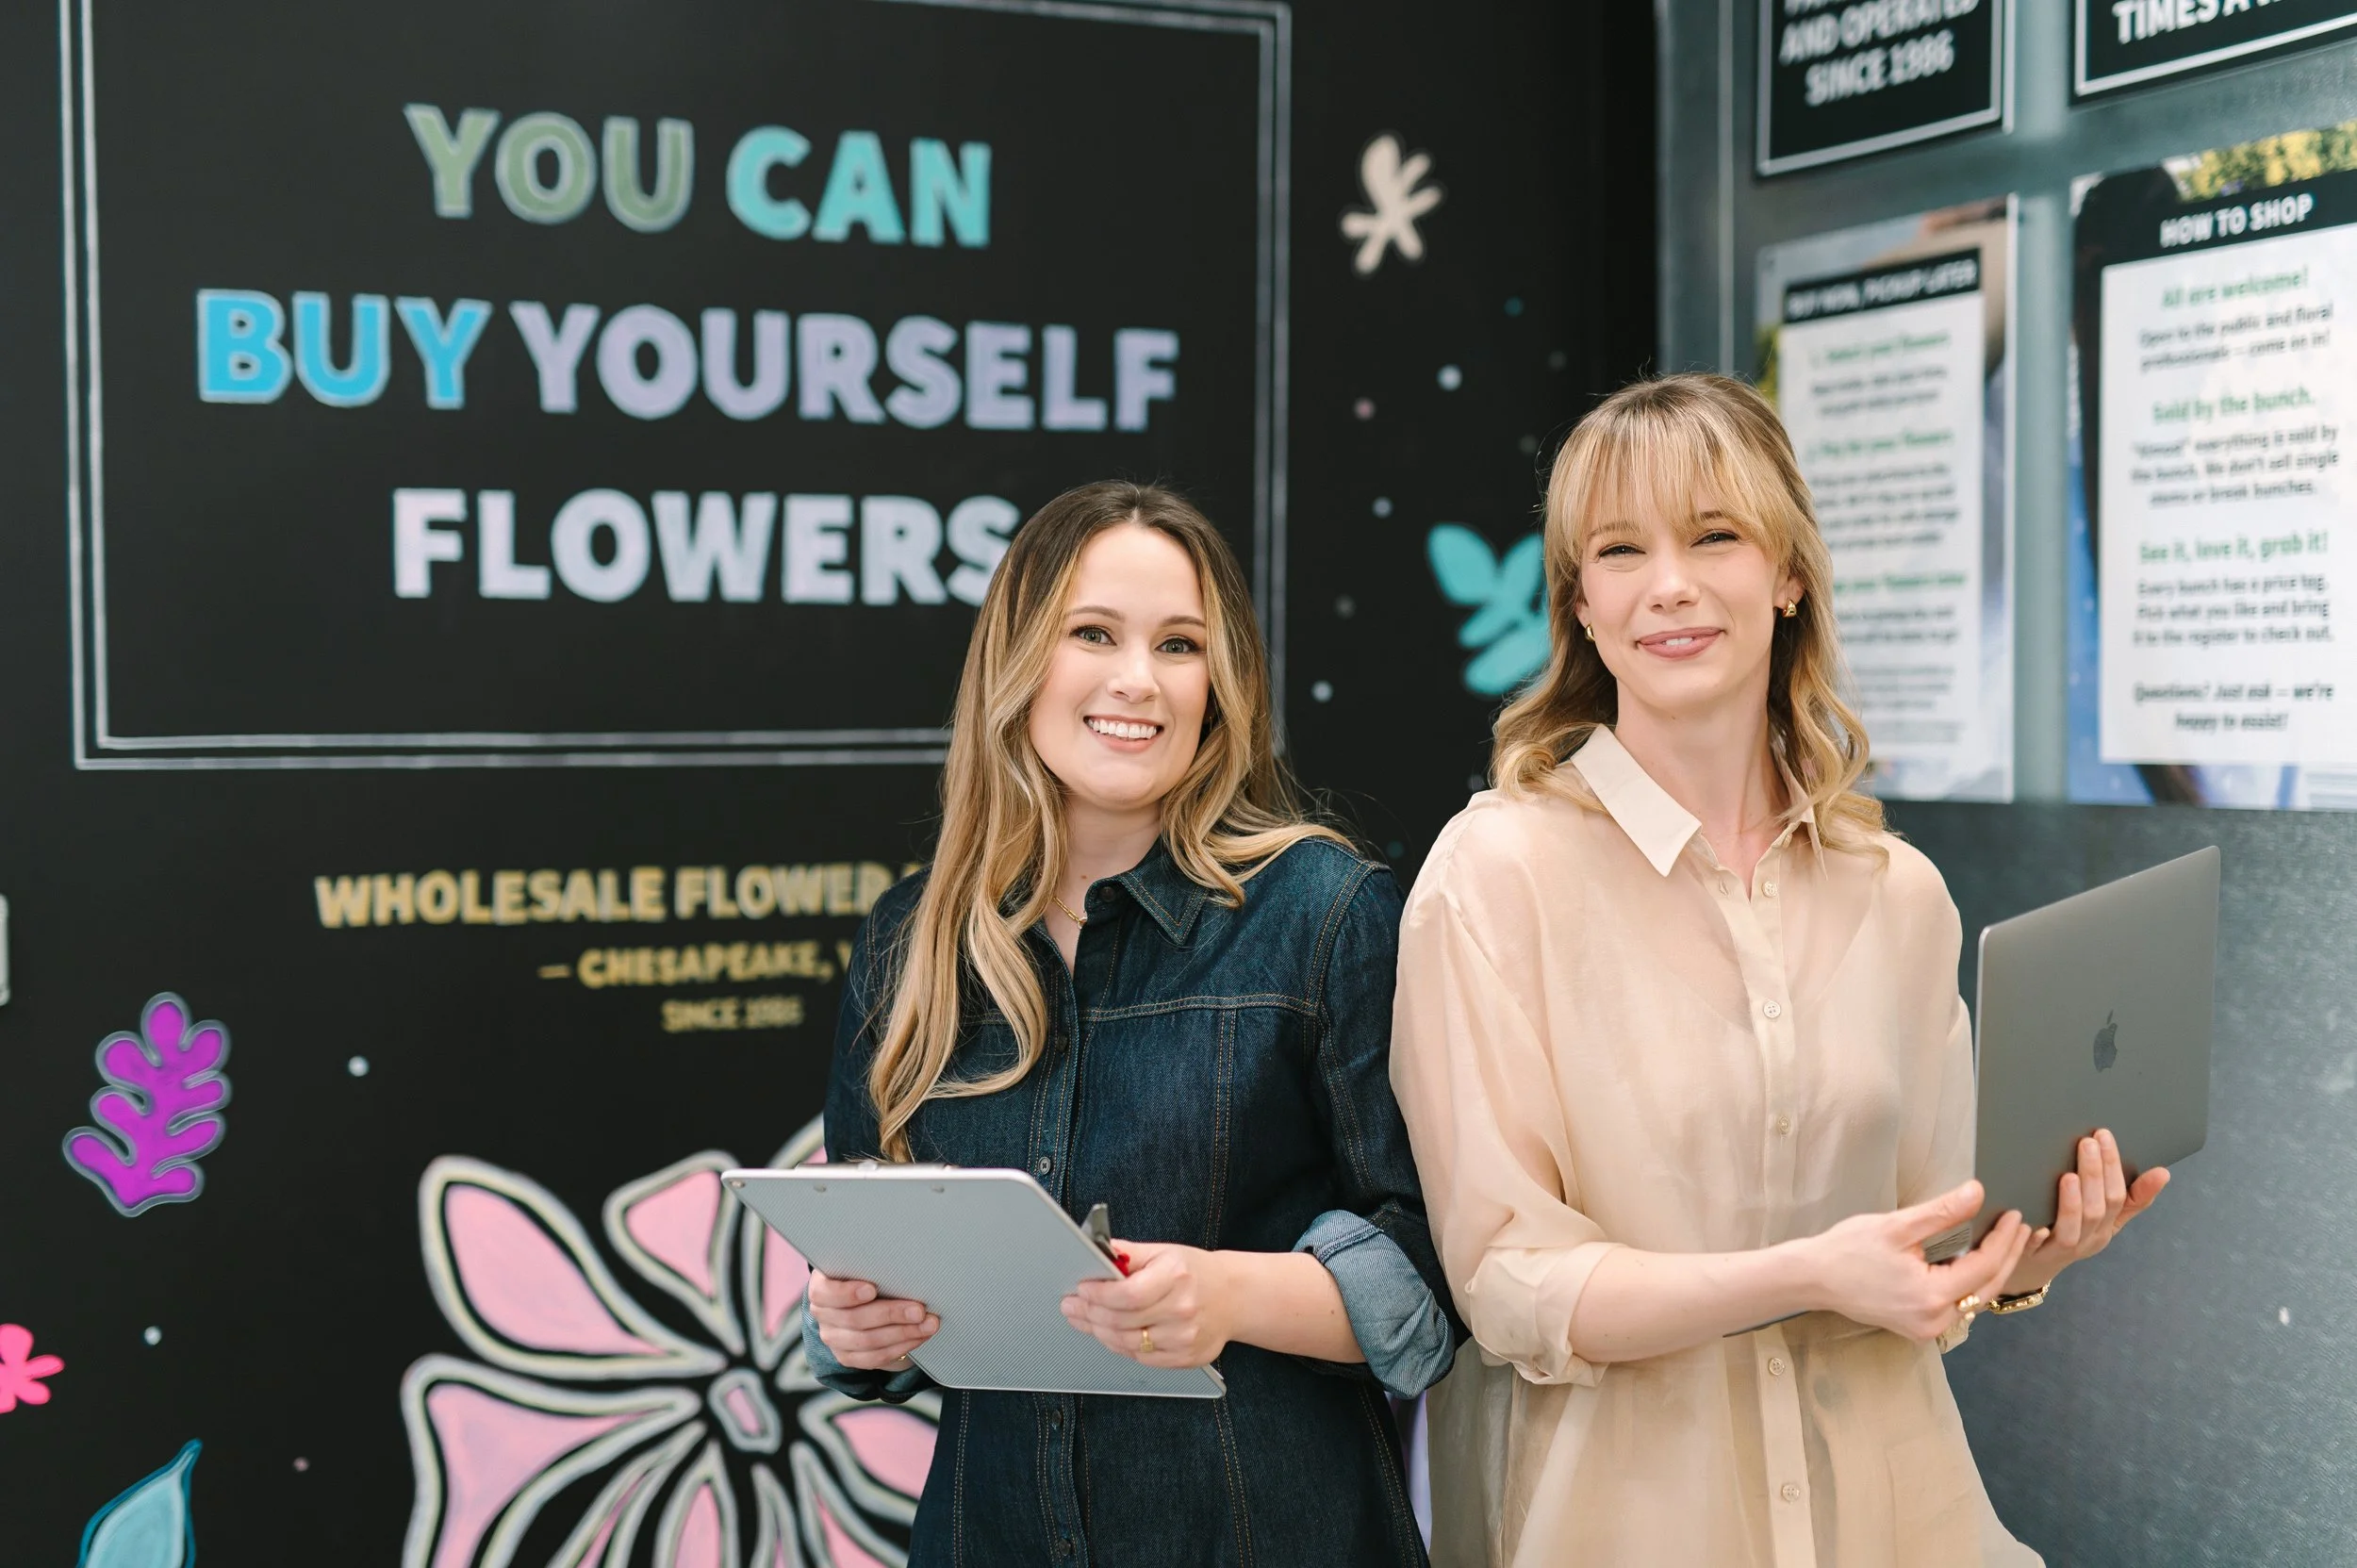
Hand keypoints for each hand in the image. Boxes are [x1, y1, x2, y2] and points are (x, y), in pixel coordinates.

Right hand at [808, 1269, 937, 1370]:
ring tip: (928, 1324)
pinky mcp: (848, 1357)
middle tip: (919, 1310)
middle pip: (854, 1319)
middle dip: (891, 1314)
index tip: (871, 1289)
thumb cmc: (866, 1276)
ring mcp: (834, 1338)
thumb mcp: (865, 1267)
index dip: (847, 1293)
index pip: (825, 1293)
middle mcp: (823, 1315)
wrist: (861, 1302)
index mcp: (821, 1287)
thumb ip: (874, 1266)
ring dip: (903, 1333)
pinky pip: (875, 1357)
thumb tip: (905, 1266)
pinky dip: (901, 1346)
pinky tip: (918, 1337)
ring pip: (868, 1341)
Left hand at [1059, 1241, 1232, 1368]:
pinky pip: (1140, 1358)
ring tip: (1085, 1319)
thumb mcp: (1164, 1252)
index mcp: (1176, 1277)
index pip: (1127, 1294)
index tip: (1081, 1289)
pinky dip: (1119, 1346)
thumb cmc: (1195, 1273)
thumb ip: (1128, 1253)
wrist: (1233, 1297)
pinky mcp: (1184, 1358)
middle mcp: (1182, 1309)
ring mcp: (1184, 1338)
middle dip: (1090, 1313)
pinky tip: (1110, 1333)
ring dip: (1099, 1331)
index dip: (1098, 1295)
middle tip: (1072, 1306)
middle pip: (1122, 1321)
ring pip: (1126, 1343)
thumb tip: (1095, 1250)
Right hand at [1802, 1180, 2032, 1341]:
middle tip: (2021, 1227)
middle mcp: (1934, 1321)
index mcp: (1930, 1296)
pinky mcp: (1919, 1329)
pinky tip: (1978, 1263)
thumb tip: (1978, 1191)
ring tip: (2007, 1242)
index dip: (2003, 1240)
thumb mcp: (1896, 1226)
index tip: (2014, 1215)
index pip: (1983, 1266)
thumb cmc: (1849, 1248)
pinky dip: (1972, 1284)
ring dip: (1993, 1271)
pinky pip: (1958, 1307)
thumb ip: (1941, 1212)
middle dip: (2007, 1256)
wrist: (1814, 1278)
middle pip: (1987, 1287)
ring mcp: (1927, 1329)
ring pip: (1976, 1300)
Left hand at [2003, 1129, 2168, 1296]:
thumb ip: (2132, 1197)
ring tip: (2068, 1176)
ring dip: (2071, 1203)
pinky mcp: (2030, 1256)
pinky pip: (2033, 1248)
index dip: (2112, 1167)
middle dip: (2093, 1176)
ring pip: (2071, 1230)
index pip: (2116, 1197)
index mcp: (2105, 1228)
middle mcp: (2086, 1240)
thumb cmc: (2071, 1232)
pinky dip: (2035, 1236)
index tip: (2104, 1136)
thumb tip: (2163, 1172)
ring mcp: (2058, 1250)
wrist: (2031, 1267)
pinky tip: (2035, 1222)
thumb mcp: (2106, 1219)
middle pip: (2095, 1210)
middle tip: (2087, 1143)